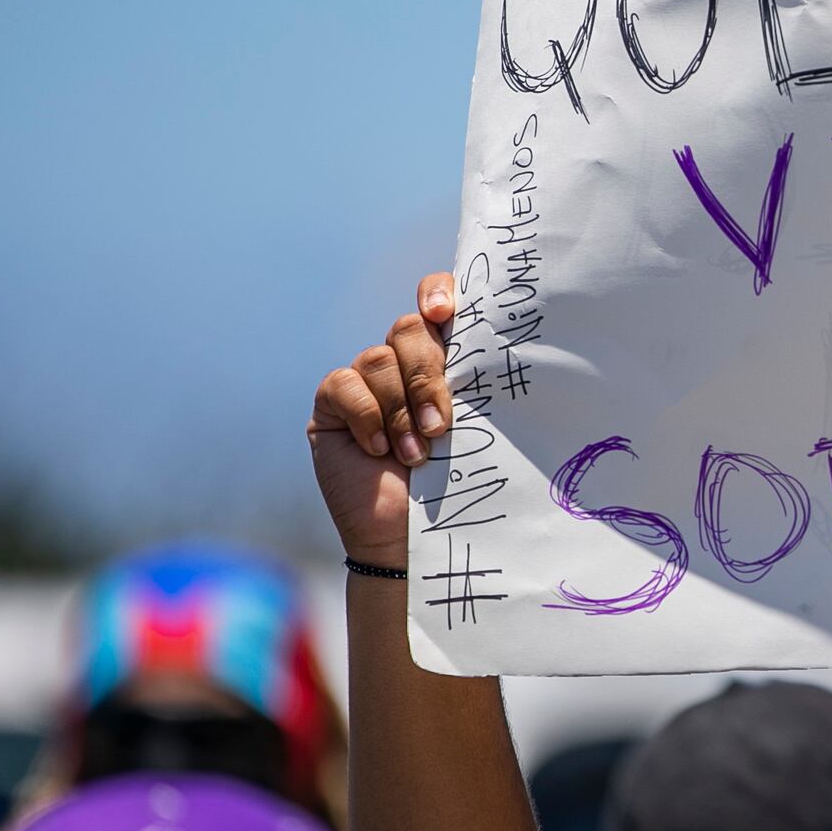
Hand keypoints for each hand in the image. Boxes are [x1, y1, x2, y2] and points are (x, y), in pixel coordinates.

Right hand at [308, 274, 457, 569]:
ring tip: (418, 453)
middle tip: (441, 424)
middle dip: (428, 374)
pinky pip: (345, 386)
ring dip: (402, 409)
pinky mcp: (332, 404)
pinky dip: (368, 417)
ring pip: (378, 358)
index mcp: (443, 361)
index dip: (439, 293)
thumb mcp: (471, 430)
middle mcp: (402, 363)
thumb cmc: (453, 485)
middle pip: (409, 329)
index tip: (446, 314)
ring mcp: (365, 381)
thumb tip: (499, 350)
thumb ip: (475, 387)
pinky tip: (379, 450)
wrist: (411, 537)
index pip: (437, 301)